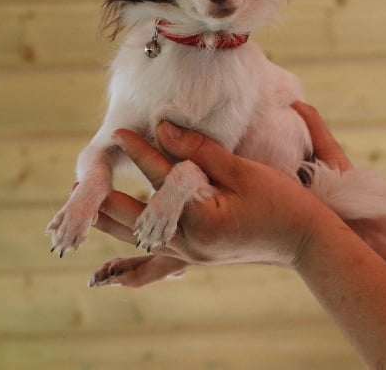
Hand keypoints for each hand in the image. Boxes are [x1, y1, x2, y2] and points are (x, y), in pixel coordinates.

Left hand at [91, 103, 334, 285]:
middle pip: (136, 218)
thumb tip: (164, 129)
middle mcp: (189, 242)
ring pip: (141, 238)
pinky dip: (135, 250)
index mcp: (200, 218)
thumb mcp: (242, 172)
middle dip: (106, 199)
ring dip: (114, 222)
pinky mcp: (198, 256)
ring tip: (88, 210)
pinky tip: (120, 252)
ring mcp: (192, 253)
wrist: (307, 242)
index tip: (119, 132)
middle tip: (78, 183)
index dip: (140, 151)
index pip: (160, 179)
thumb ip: (200, 151)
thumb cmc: (281, 203)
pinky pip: (157, 255)